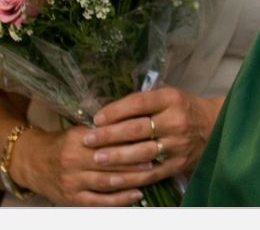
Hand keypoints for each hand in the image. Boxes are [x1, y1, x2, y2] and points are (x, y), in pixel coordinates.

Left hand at [11, 87, 221, 205]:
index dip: (116, 111)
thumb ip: (145, 102)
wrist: (216, 126)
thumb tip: (109, 112)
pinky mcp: (177, 164)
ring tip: (96, 159)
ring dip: (116, 157)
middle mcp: (175, 120)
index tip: (97, 118)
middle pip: (137, 128)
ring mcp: (177, 144)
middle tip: (88, 139)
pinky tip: (113, 179)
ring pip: (141, 153)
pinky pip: (150, 173)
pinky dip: (130, 177)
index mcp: (172, 98)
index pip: (139, 103)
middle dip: (109, 135)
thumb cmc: (186, 108)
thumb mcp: (170, 96)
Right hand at [11, 125, 146, 206]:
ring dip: (132, 179)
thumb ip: (105, 130)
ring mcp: (73, 183)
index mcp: (79, 140)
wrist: (35, 162)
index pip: (109, 139)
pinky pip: (99, 202)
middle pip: (111, 161)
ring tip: (152, 174)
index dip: (130, 139)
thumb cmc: (65, 142)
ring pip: (107, 182)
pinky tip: (136, 194)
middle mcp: (74, 162)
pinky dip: (119, 200)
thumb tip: (137, 124)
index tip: (151, 137)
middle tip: (157, 156)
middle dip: (136, 160)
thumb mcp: (81, 130)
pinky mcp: (72, 199)